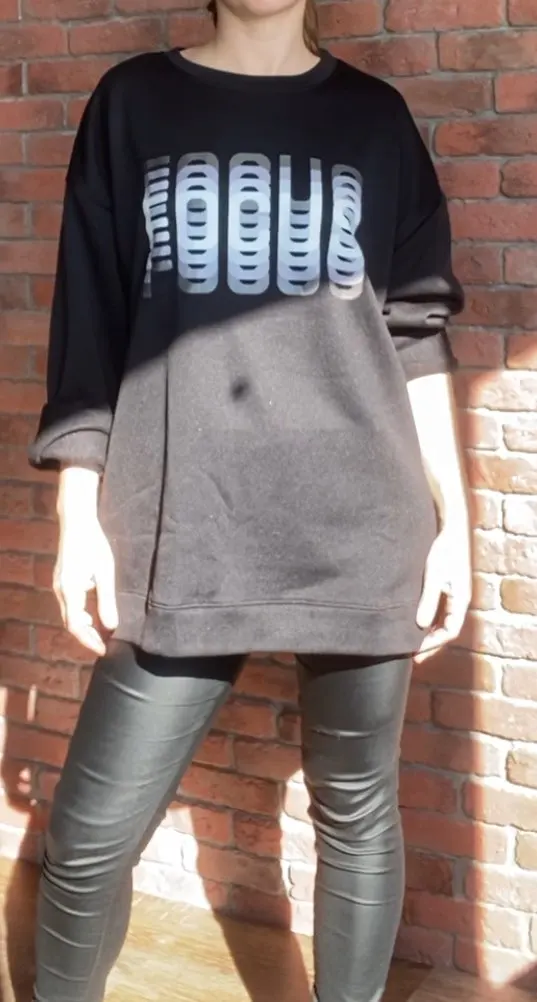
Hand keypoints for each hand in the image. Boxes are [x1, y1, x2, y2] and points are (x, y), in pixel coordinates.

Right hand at [54, 516, 117, 655]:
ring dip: (85, 626)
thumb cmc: (94, 545)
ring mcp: (59, 585)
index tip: (104, 650)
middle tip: (106, 645)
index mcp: (70, 590)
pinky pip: (70, 605)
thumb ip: (107, 600)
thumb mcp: (105, 573)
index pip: (76, 626)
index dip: (90, 641)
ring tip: (103, 634)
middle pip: (71, 623)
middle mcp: (60, 591)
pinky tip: (94, 615)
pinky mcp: (62, 581)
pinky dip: (81, 615)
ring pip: (69, 614)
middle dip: (88, 636)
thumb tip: (111, 626)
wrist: (77, 523)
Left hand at [414, 525, 471, 663]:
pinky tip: (415, 622)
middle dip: (430, 642)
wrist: (450, 527)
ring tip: (412, 642)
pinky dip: (429, 619)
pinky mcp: (447, 586)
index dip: (433, 645)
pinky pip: (440, 610)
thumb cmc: (443, 549)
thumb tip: (419, 625)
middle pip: (447, 629)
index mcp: (461, 600)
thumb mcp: (434, 576)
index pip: (450, 631)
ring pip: (443, 620)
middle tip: (413, 656)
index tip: (416, 654)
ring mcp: (454, 593)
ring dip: (429, 632)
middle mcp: (459, 599)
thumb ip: (428, 601)